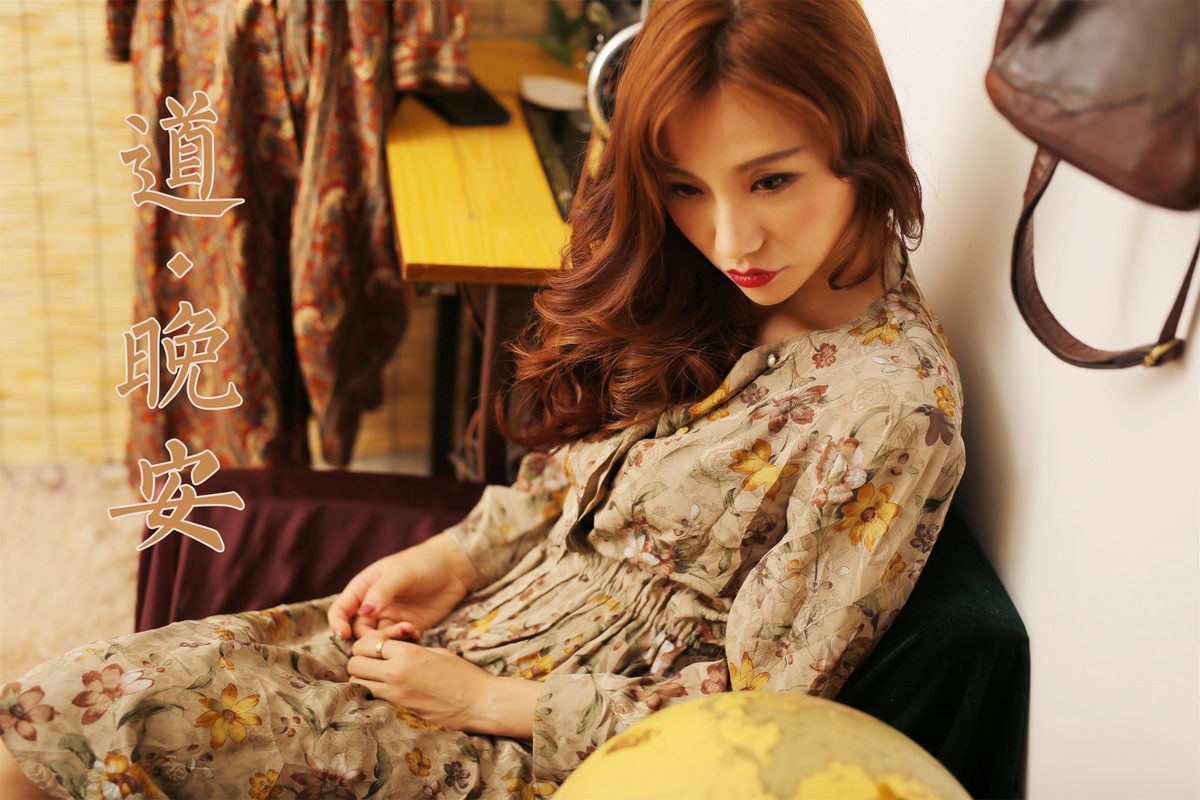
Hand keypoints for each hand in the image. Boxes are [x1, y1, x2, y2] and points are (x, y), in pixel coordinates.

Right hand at [326, 533, 483, 639]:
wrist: (454, 568)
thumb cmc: (423, 562)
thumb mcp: (401, 573)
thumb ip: (382, 592)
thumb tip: (363, 613)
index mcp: (364, 588)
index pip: (340, 609)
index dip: (337, 624)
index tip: (343, 635)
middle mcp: (372, 605)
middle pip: (358, 630)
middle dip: (369, 637)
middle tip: (387, 635)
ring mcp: (390, 617)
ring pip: (377, 639)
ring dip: (388, 640)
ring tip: (408, 629)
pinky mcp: (407, 626)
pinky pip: (397, 641)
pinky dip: (403, 642)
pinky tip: (416, 633)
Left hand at [346, 635, 495, 732]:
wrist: (479, 703)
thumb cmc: (463, 674)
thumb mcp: (436, 652)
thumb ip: (409, 650)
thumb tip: (390, 651)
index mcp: (407, 653)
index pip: (366, 643)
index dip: (367, 644)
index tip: (376, 647)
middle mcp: (395, 673)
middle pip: (354, 663)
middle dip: (359, 660)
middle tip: (372, 662)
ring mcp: (395, 695)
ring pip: (357, 683)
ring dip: (362, 678)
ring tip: (376, 677)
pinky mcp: (398, 711)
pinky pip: (371, 699)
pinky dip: (370, 693)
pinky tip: (384, 691)